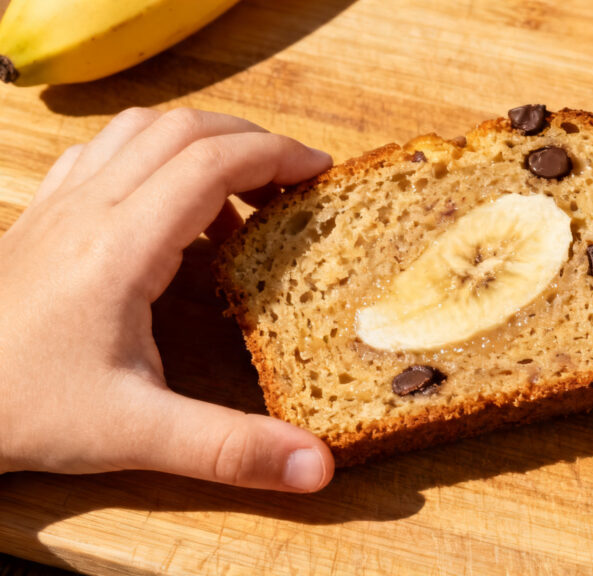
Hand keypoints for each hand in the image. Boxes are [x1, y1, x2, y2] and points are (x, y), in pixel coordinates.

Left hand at [0, 108, 335, 491]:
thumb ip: (232, 448)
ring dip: (202, 140)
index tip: (321, 173)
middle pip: (182, 130)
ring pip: (140, 129)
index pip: (211, 164)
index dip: (277, 155)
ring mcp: (58, 206)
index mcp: (119, 247)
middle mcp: (87, 208)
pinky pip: (104, 151)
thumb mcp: (136, 434)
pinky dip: (154, 152)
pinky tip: (168, 199)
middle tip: (293, 180)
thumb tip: (318, 467)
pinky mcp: (41, 216)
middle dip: (251, 142)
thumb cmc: (23, 409)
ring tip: (240, 187)